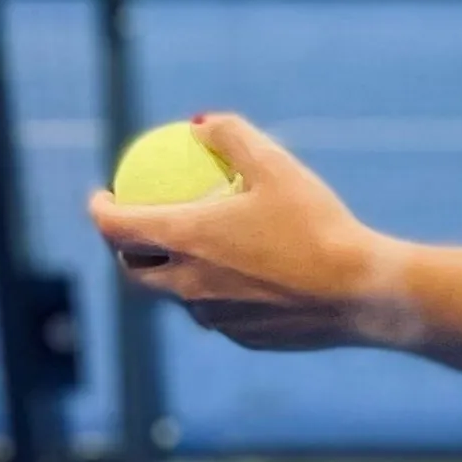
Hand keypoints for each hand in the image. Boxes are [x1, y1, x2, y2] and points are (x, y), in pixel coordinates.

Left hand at [86, 115, 403, 349]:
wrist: (361, 293)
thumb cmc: (318, 224)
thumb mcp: (276, 165)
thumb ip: (231, 135)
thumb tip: (200, 124)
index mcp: (186, 239)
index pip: (115, 229)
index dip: (100, 210)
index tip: (103, 197)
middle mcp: (190, 284)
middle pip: (135, 273)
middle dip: (124, 251)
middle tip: (138, 229)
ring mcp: (216, 317)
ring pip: (179, 296)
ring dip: (174, 275)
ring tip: (194, 252)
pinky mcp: (244, 337)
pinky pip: (219, 314)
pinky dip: (218, 294)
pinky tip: (243, 279)